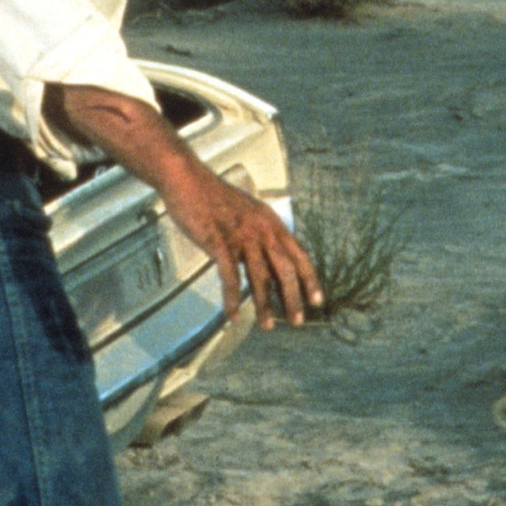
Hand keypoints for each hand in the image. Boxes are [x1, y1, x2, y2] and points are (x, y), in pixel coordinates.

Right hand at [47, 82, 322, 326]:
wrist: (188, 180)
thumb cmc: (216, 199)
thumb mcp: (249, 213)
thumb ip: (262, 236)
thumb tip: (272, 262)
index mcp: (271, 223)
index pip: (298, 254)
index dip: (310, 279)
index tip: (318, 300)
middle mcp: (261, 230)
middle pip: (285, 269)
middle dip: (293, 298)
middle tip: (298, 321)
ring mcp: (240, 236)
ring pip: (259, 277)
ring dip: (264, 305)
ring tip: (267, 326)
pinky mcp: (218, 241)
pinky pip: (229, 276)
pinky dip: (232, 298)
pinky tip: (233, 314)